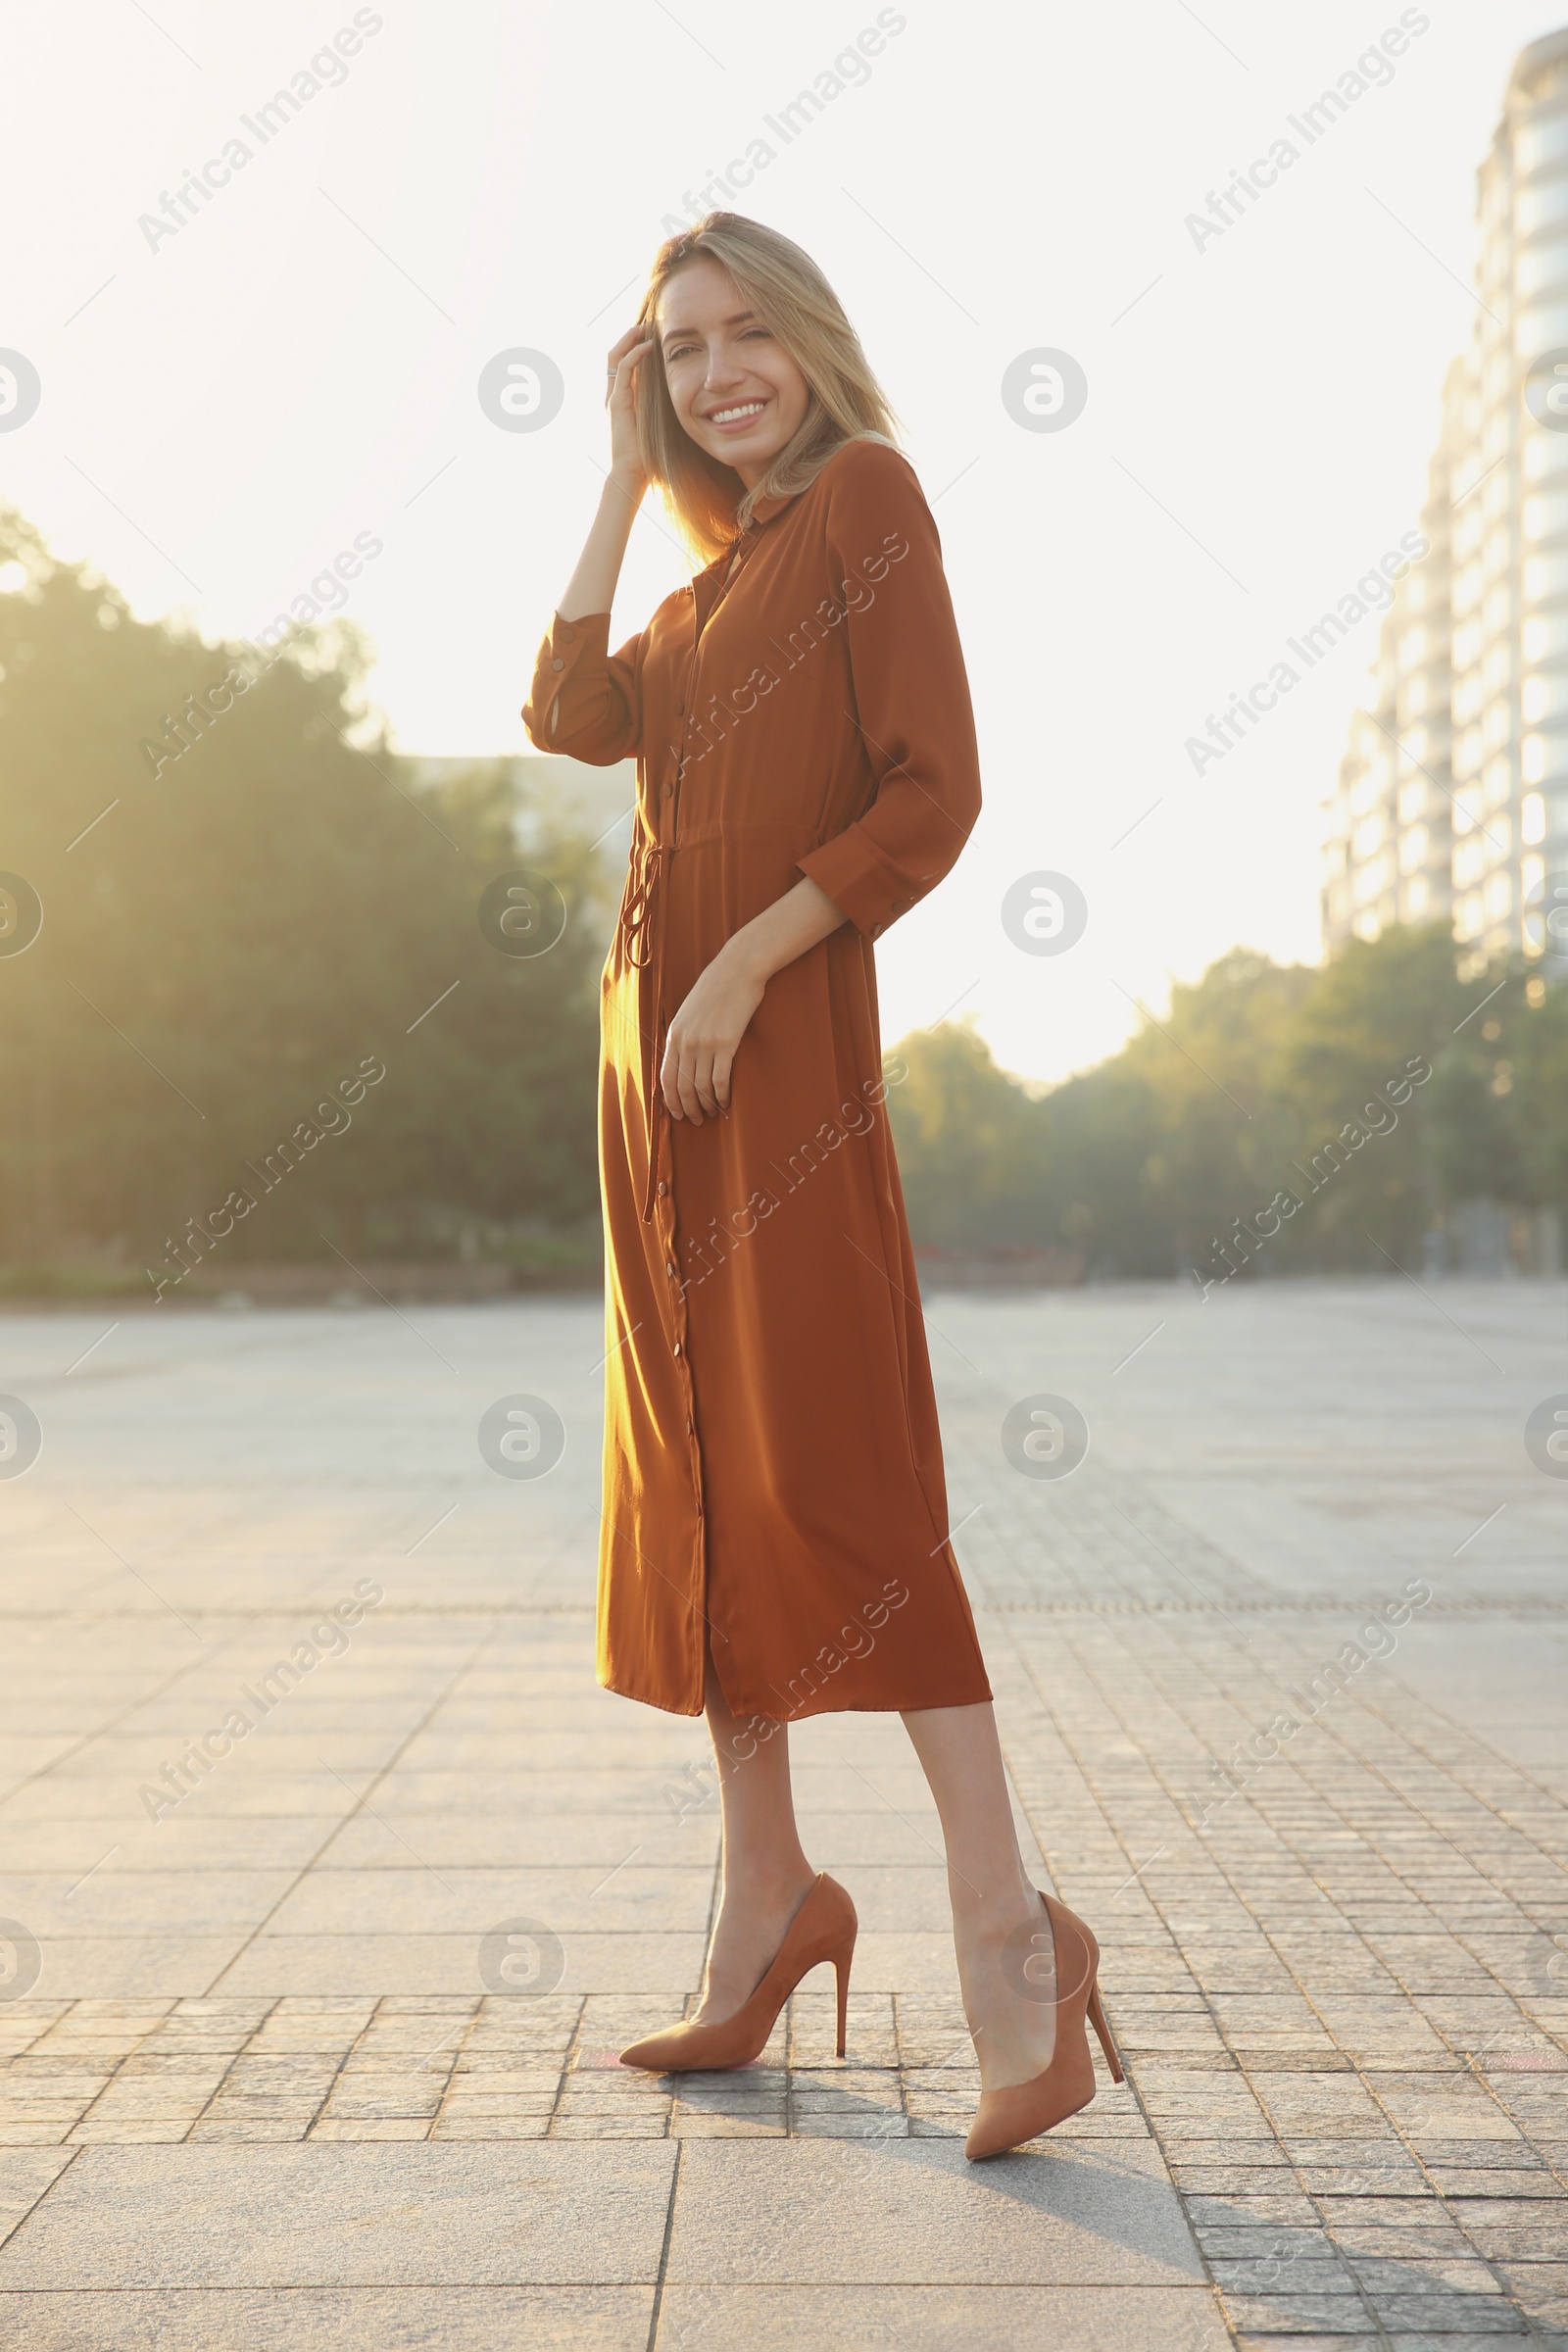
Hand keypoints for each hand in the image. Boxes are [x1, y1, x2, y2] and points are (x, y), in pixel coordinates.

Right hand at [605, 323, 653, 494]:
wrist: (633, 473)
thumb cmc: (647, 454)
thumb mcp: (656, 424)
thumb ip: (659, 408)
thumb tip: (679, 396)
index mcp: (621, 399)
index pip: (622, 364)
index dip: (632, 347)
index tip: (649, 335)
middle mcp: (613, 395)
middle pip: (614, 356)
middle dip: (628, 338)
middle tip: (645, 325)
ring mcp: (613, 398)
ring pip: (615, 357)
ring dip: (629, 340)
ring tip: (644, 328)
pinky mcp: (617, 402)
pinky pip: (624, 370)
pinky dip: (635, 355)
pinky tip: (648, 347)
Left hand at [661, 940, 765, 1123]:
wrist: (737, 970)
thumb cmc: (716, 990)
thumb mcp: (689, 1012)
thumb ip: (683, 1036)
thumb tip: (684, 1063)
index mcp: (674, 1034)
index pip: (666, 1077)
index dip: (671, 1100)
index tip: (678, 1113)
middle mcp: (686, 1042)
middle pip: (683, 1087)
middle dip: (689, 1108)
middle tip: (697, 1121)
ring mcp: (705, 1043)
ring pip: (701, 1087)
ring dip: (706, 1105)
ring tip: (712, 1113)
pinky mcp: (726, 1044)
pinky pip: (721, 1080)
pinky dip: (722, 1095)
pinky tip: (725, 1101)